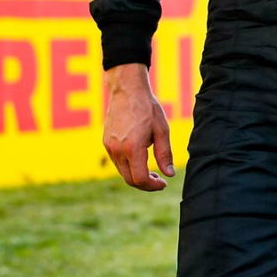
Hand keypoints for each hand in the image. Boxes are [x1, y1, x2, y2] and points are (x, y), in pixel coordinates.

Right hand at [102, 63, 174, 191]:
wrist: (127, 90)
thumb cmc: (147, 108)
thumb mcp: (162, 130)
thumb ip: (165, 154)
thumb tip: (169, 174)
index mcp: (132, 148)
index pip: (140, 179)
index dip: (152, 186)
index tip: (163, 184)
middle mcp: (117, 150)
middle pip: (129, 179)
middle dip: (145, 184)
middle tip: (159, 180)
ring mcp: (109, 147)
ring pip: (122, 172)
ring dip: (136, 176)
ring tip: (152, 171)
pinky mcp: (106, 143)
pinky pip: (117, 162)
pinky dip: (129, 167)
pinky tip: (140, 160)